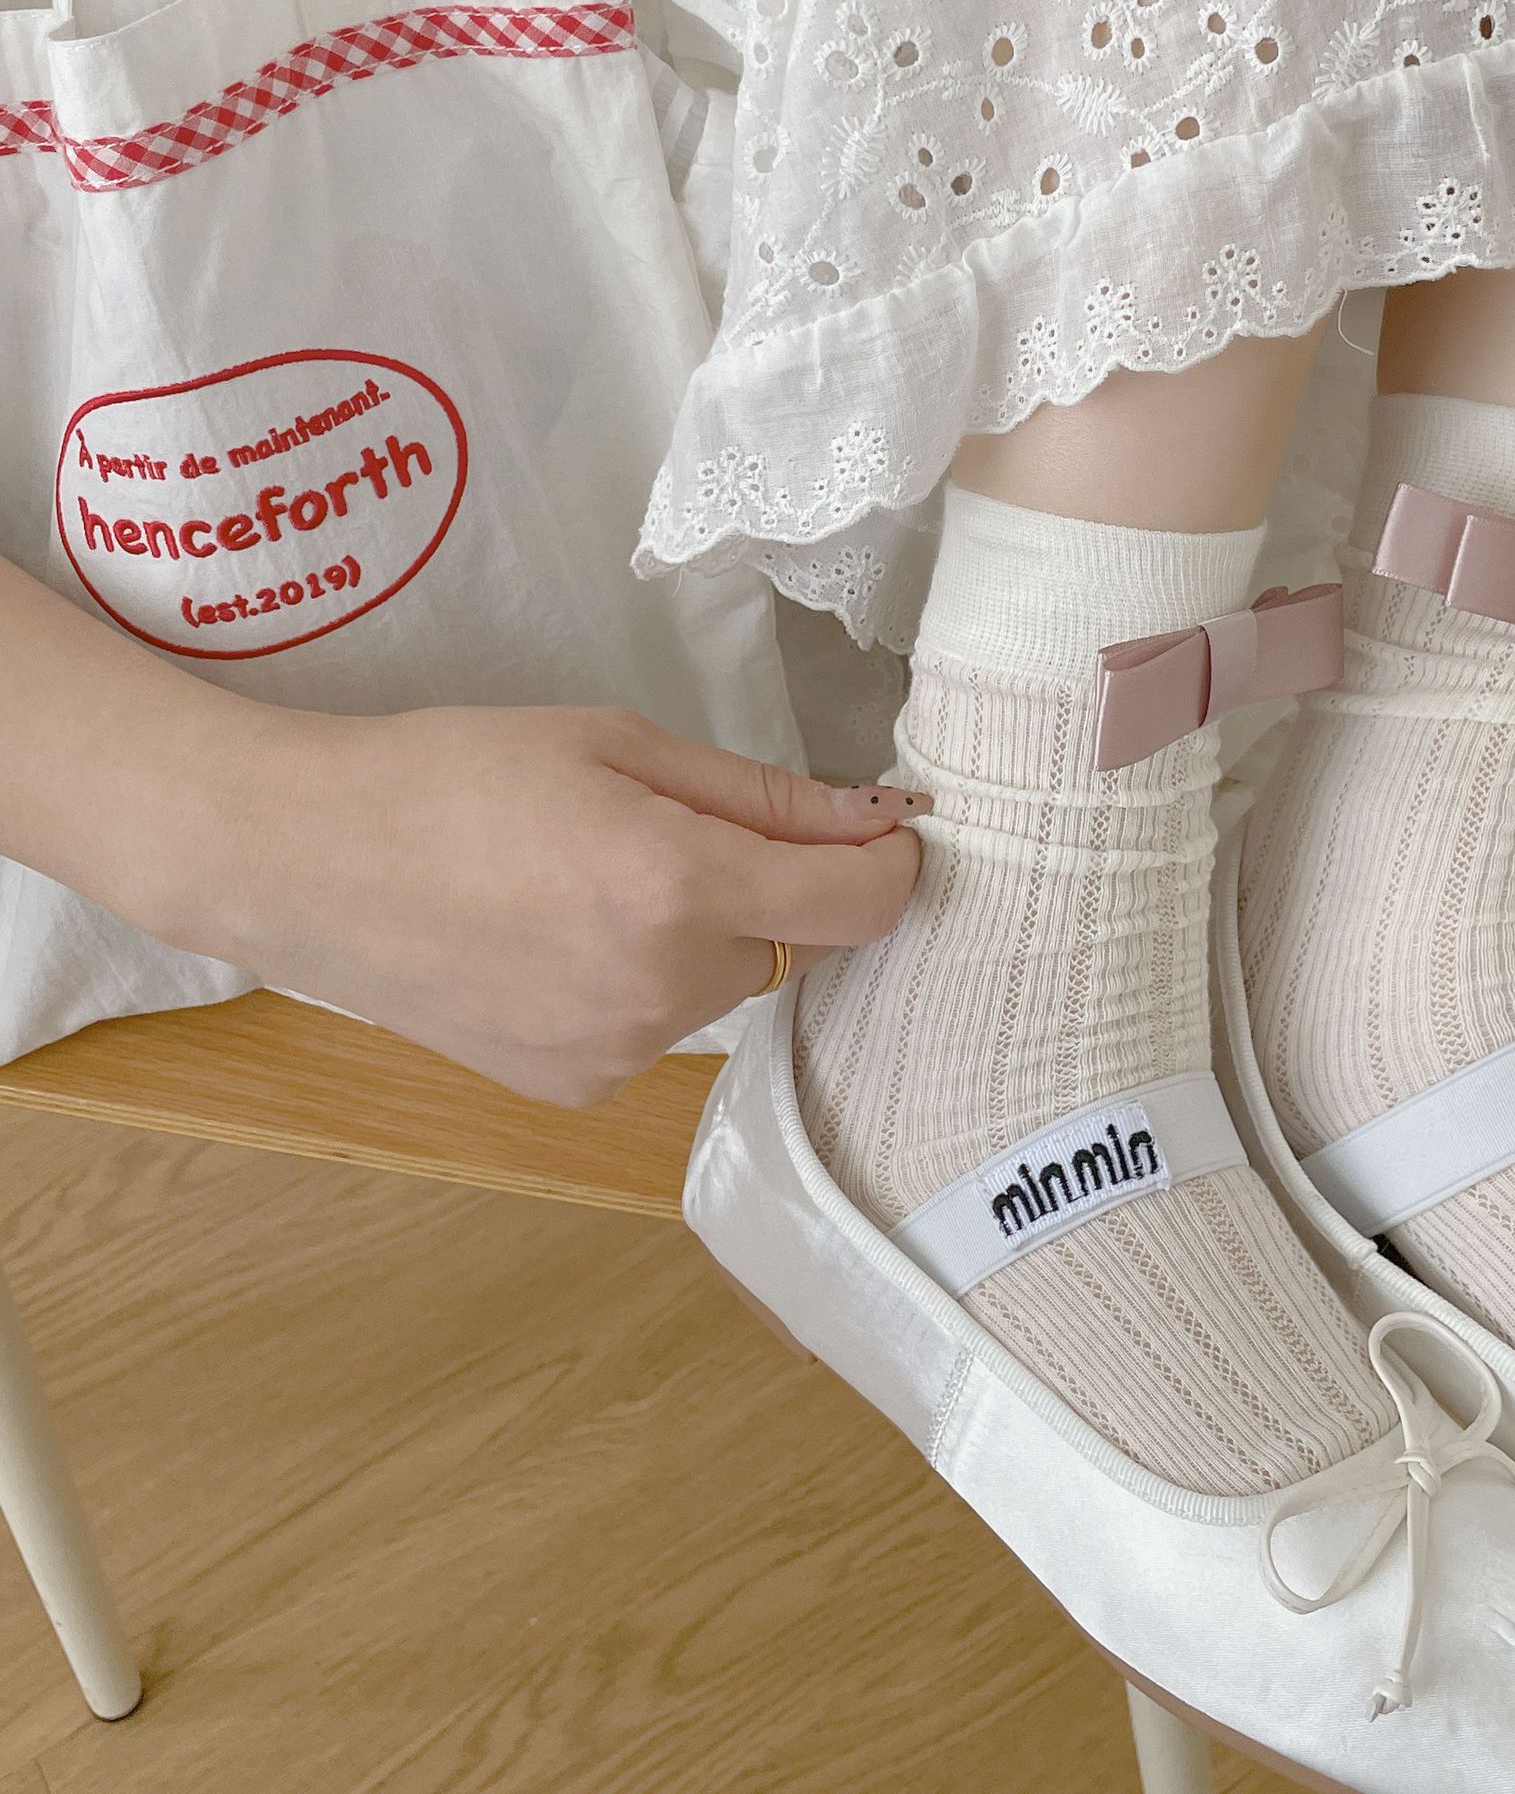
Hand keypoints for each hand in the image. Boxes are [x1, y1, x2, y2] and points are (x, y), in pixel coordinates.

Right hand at [163, 706, 922, 1104]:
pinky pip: (659, 1028)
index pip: (861, 905)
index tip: (879, 831)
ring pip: (720, 986)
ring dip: (694, 938)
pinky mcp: (578, 1090)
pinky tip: (552, 944)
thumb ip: (762, 793)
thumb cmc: (455, 774)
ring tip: (579, 886)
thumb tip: (877, 819)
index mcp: (678, 888)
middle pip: (784, 939)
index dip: (889, 863)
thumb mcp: (615, 744)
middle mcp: (663, 991)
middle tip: (650, 832)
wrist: (305, 863)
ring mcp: (619, 1054)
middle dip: (754, 886)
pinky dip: (638, 985)